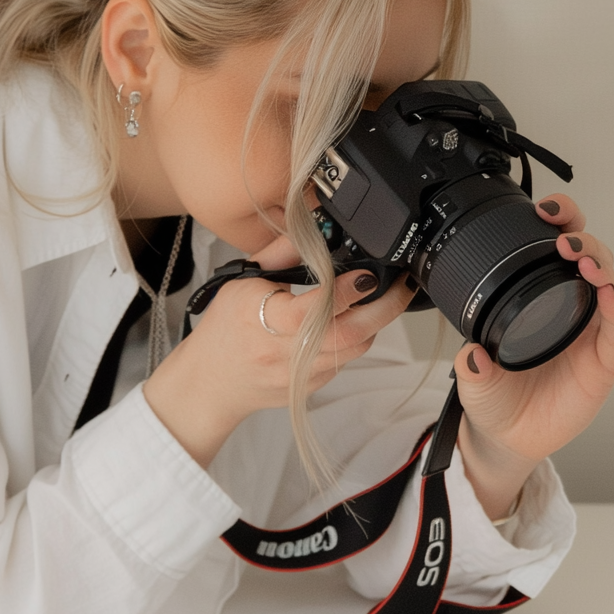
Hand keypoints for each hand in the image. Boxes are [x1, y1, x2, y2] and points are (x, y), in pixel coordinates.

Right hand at [143, 235, 411, 468]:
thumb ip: (281, 253)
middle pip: (349, 333)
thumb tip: (315, 225)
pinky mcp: (311, 388)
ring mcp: (300, 375)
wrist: (211, 381)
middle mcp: (285, 352)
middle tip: (402, 285)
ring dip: (374, 323)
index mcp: (264, 320)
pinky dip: (354, 340)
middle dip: (384, 308)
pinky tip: (351, 322)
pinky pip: (345, 360)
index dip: (348, 289)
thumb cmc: (225, 328)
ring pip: (354, 348)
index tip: (368, 272)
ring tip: (380, 299)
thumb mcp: (243, 281)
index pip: (315, 307)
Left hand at [454, 197, 613, 520]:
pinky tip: (607, 296)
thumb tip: (471, 356)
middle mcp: (571, 308)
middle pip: (592, 257)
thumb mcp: (475, 377)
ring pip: (609, 285)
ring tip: (582, 260)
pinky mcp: (603, 360)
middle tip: (563, 239)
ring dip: (600, 266)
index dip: (560, 223)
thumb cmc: (497, 395)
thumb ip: (472, 366)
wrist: (508, 436)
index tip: (545, 209)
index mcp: (542, 297)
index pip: (559, 249)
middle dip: (583, 238)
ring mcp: (590, 332)